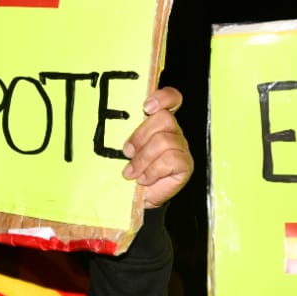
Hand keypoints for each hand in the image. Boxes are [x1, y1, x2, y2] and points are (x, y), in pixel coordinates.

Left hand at [121, 86, 192, 208]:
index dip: (163, 97)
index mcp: (159, 122)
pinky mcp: (185, 164)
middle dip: (141, 137)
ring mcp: (181, 147)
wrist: (138, 198)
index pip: (171, 98)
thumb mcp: (125, 149)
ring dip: (143, 159)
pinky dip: (153, 171)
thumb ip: (126, 134)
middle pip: (164, 118)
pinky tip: (145, 179)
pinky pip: (170, 159)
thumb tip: (111, 126)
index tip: (146, 107)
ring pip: (164, 141)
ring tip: (132, 172)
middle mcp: (173, 131)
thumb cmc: (131, 171)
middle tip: (127, 153)